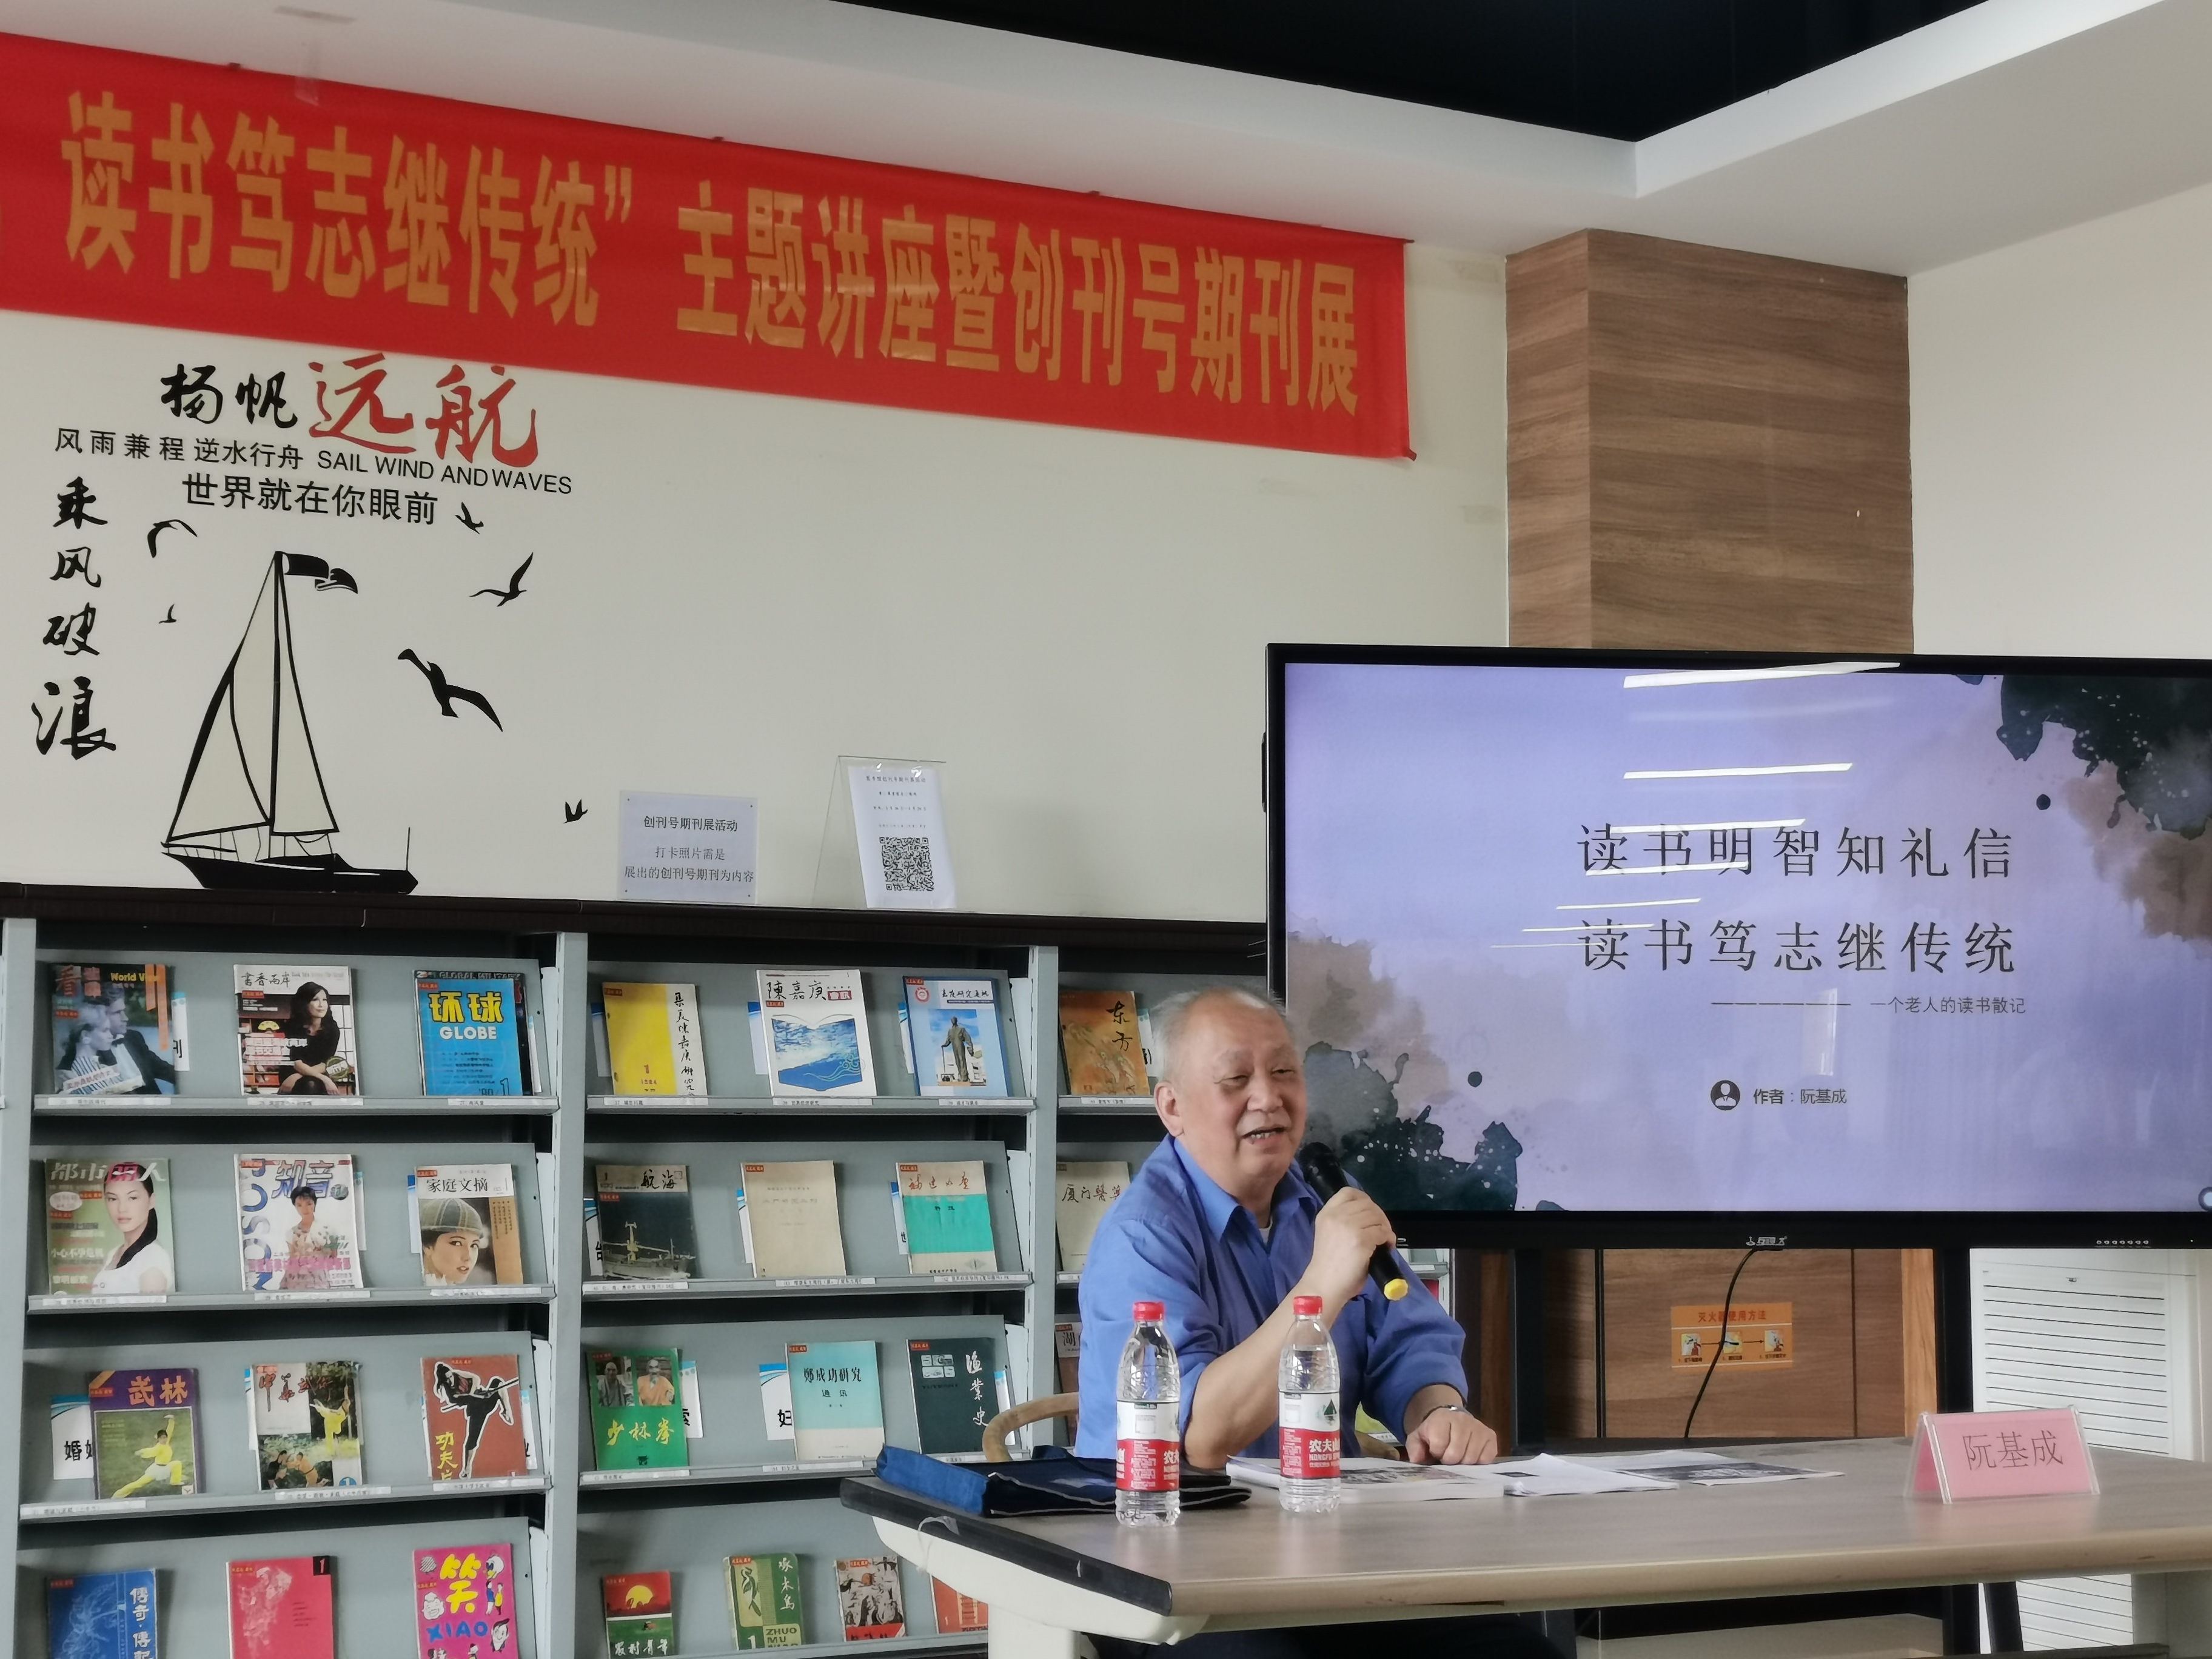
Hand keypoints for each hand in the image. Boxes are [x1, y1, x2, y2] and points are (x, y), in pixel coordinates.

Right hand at [1298, 1187, 1397, 1312]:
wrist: (1324, 1285)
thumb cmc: (1328, 1266)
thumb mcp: (1330, 1234)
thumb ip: (1345, 1222)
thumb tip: (1370, 1219)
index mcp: (1326, 1214)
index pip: (1348, 1192)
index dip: (1364, 1199)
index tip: (1371, 1212)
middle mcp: (1336, 1216)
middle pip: (1367, 1204)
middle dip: (1379, 1216)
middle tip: (1382, 1231)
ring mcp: (1349, 1226)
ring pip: (1377, 1216)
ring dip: (1385, 1227)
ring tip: (1385, 1240)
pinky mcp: (1361, 1240)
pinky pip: (1382, 1232)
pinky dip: (1388, 1238)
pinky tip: (1386, 1246)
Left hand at [1404, 1402, 1497, 1465]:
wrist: (1451, 1420)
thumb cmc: (1434, 1432)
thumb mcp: (1418, 1437)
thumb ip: (1414, 1448)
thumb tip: (1417, 1460)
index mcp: (1442, 1418)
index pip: (1439, 1443)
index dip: (1436, 1452)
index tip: (1436, 1451)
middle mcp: (1462, 1419)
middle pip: (1456, 1454)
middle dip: (1449, 1460)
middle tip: (1447, 1456)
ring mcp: (1479, 1427)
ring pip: (1471, 1458)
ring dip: (1463, 1463)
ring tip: (1458, 1455)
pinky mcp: (1491, 1436)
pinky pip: (1486, 1459)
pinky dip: (1478, 1462)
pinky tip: (1470, 1455)